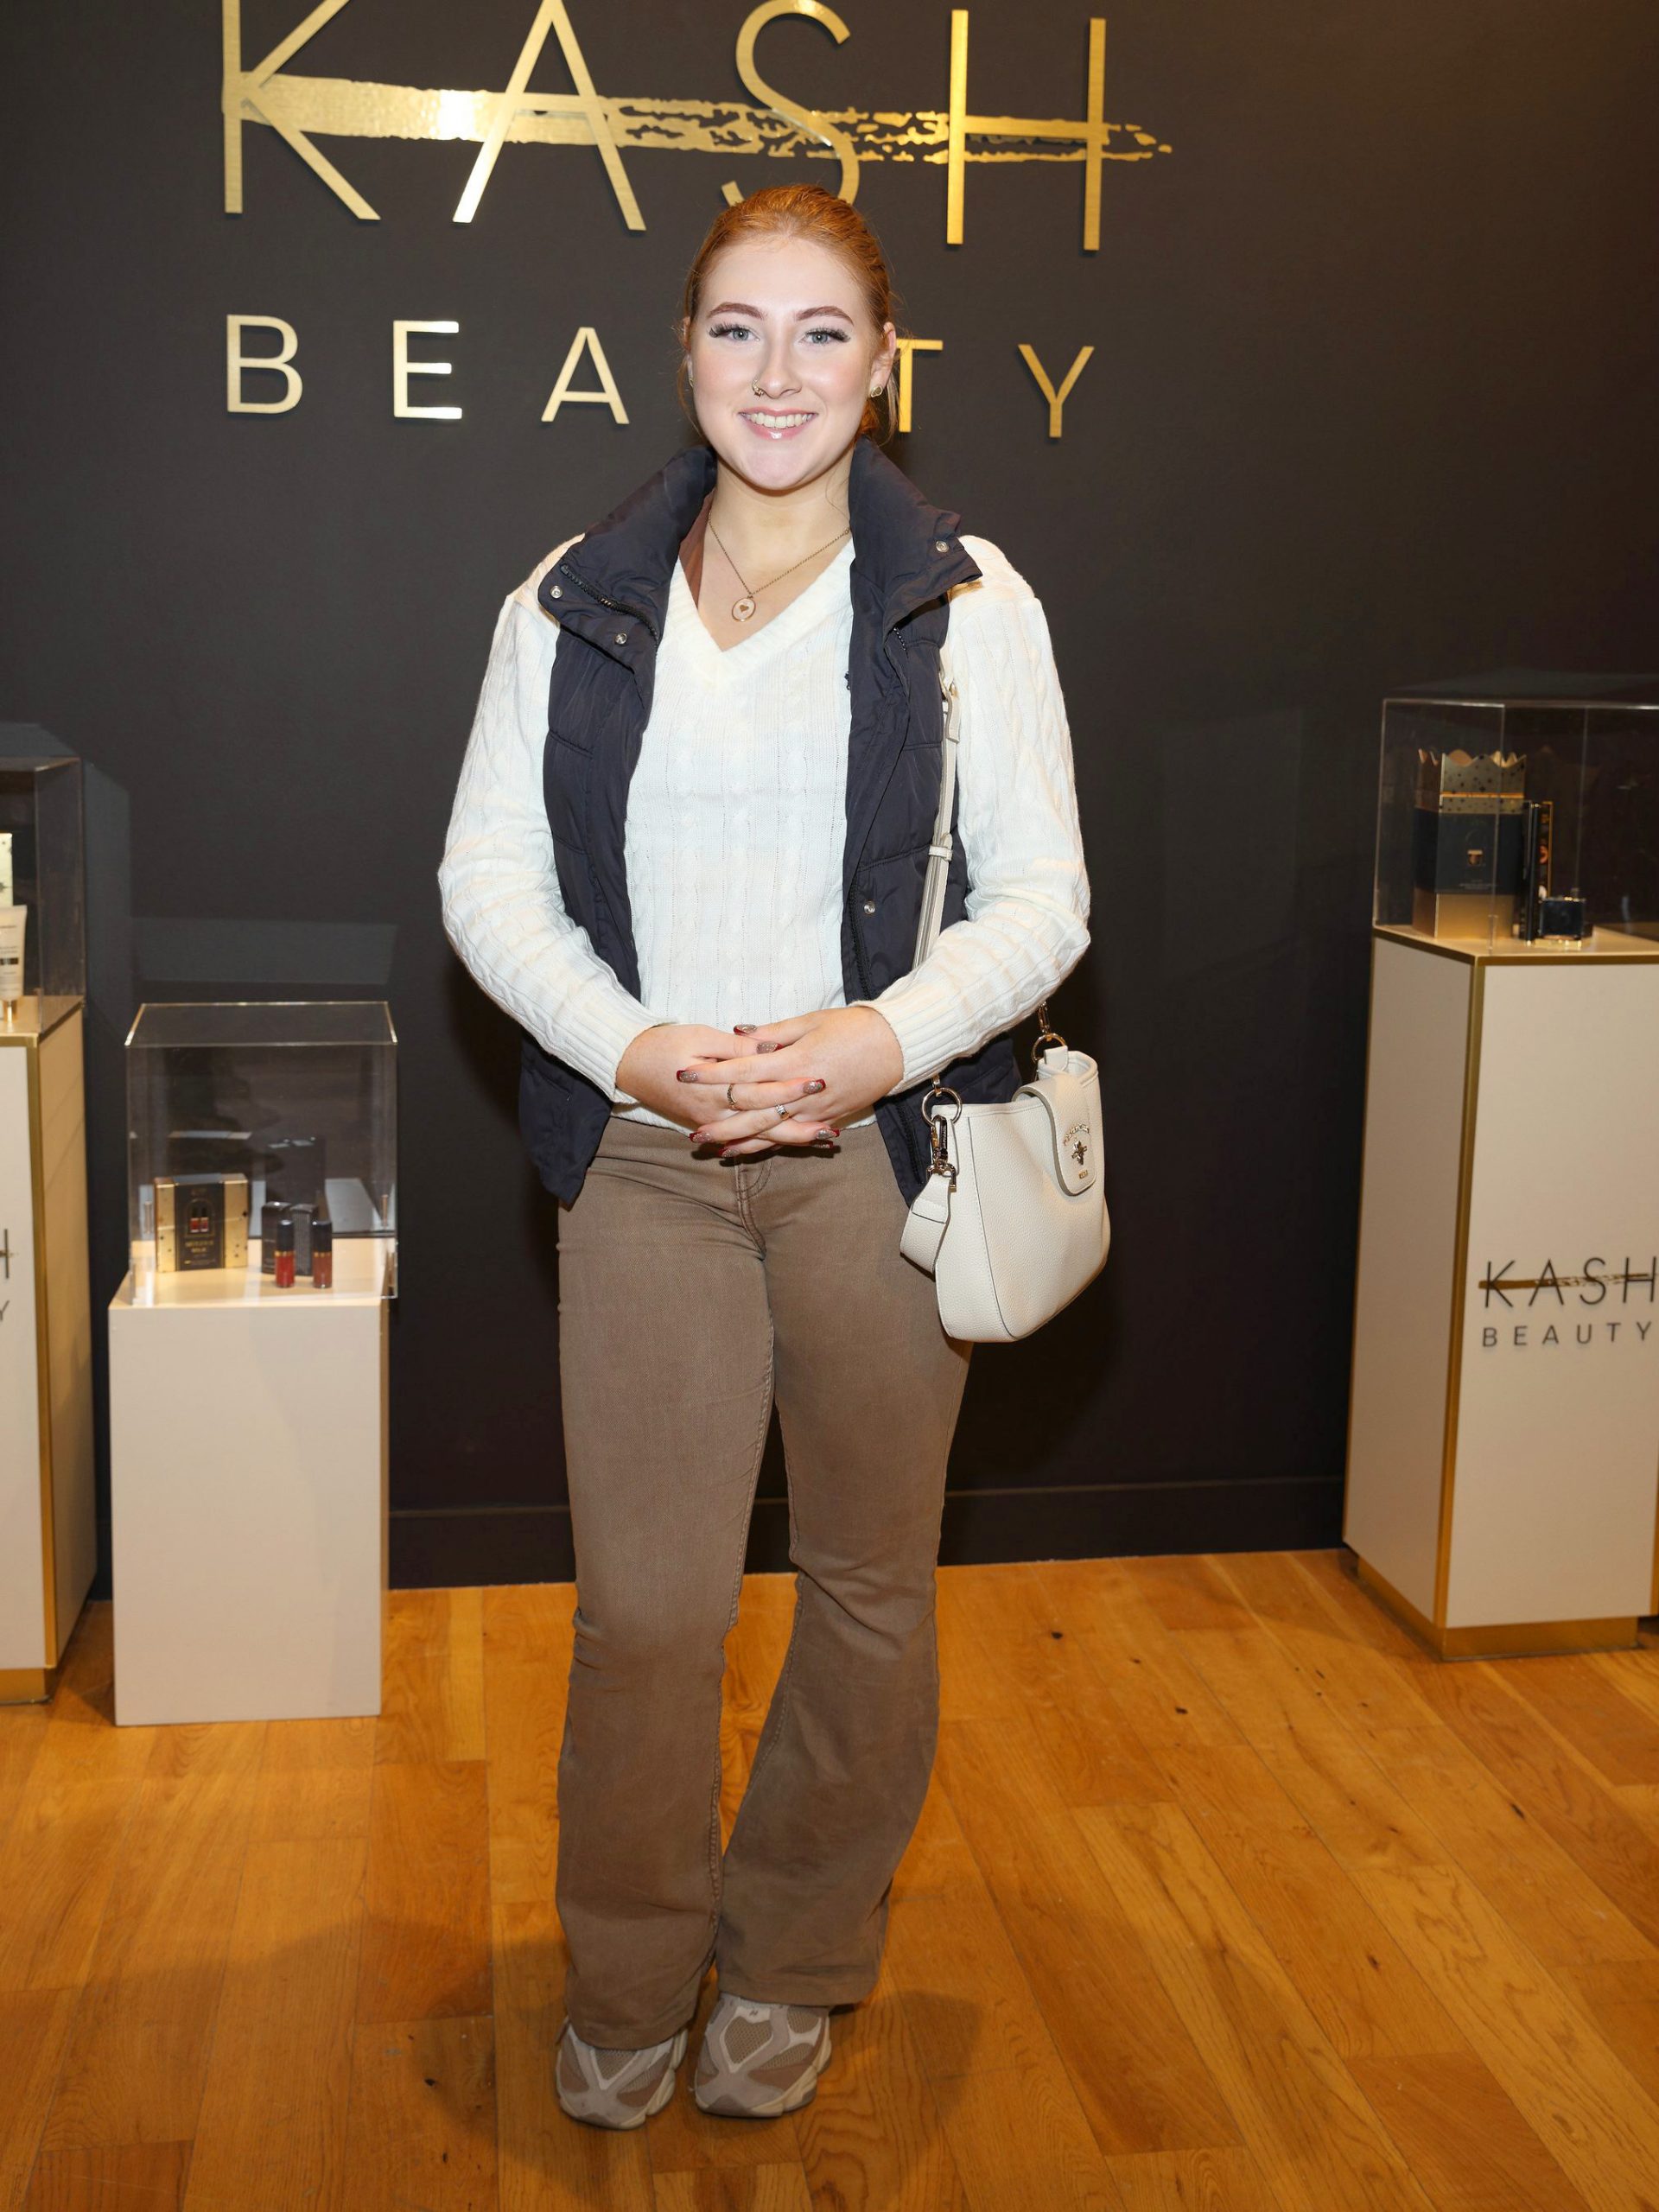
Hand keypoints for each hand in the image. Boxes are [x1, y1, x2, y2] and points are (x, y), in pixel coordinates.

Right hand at [614, 1022, 838, 1137]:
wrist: (629, 1064)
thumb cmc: (665, 1044)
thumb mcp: (699, 1036)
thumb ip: (735, 1047)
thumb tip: (767, 1048)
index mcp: (713, 1087)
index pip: (758, 1090)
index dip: (789, 1087)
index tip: (817, 1081)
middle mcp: (713, 1112)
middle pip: (763, 1122)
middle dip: (799, 1123)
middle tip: (832, 1123)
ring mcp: (711, 1123)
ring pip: (756, 1137)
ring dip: (790, 1139)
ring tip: (824, 1139)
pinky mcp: (710, 1125)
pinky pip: (743, 1139)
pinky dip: (770, 1143)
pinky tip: (793, 1144)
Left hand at [674, 1005, 904, 1156]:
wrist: (897, 1047)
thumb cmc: (854, 1027)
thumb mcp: (811, 1021)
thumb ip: (773, 1030)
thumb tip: (739, 1033)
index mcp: (795, 1060)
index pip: (743, 1070)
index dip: (712, 1074)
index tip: (684, 1073)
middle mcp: (802, 1091)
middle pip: (751, 1109)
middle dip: (718, 1119)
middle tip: (689, 1129)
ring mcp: (815, 1109)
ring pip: (770, 1130)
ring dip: (738, 1139)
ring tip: (709, 1146)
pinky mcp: (827, 1119)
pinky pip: (792, 1137)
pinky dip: (766, 1145)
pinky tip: (745, 1150)